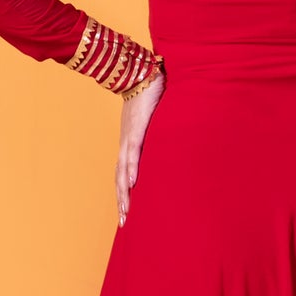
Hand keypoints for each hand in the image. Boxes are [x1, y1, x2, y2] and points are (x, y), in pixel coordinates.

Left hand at [116, 73, 164, 224]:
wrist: (140, 72)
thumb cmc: (149, 94)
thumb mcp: (156, 121)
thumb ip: (161, 133)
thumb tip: (174, 144)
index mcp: (130, 143)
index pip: (124, 174)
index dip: (124, 193)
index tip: (126, 211)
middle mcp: (126, 144)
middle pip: (120, 179)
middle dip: (122, 202)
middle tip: (124, 222)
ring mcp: (130, 137)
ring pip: (124, 171)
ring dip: (124, 193)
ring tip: (126, 212)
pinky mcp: (137, 129)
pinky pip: (134, 154)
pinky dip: (132, 170)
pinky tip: (132, 186)